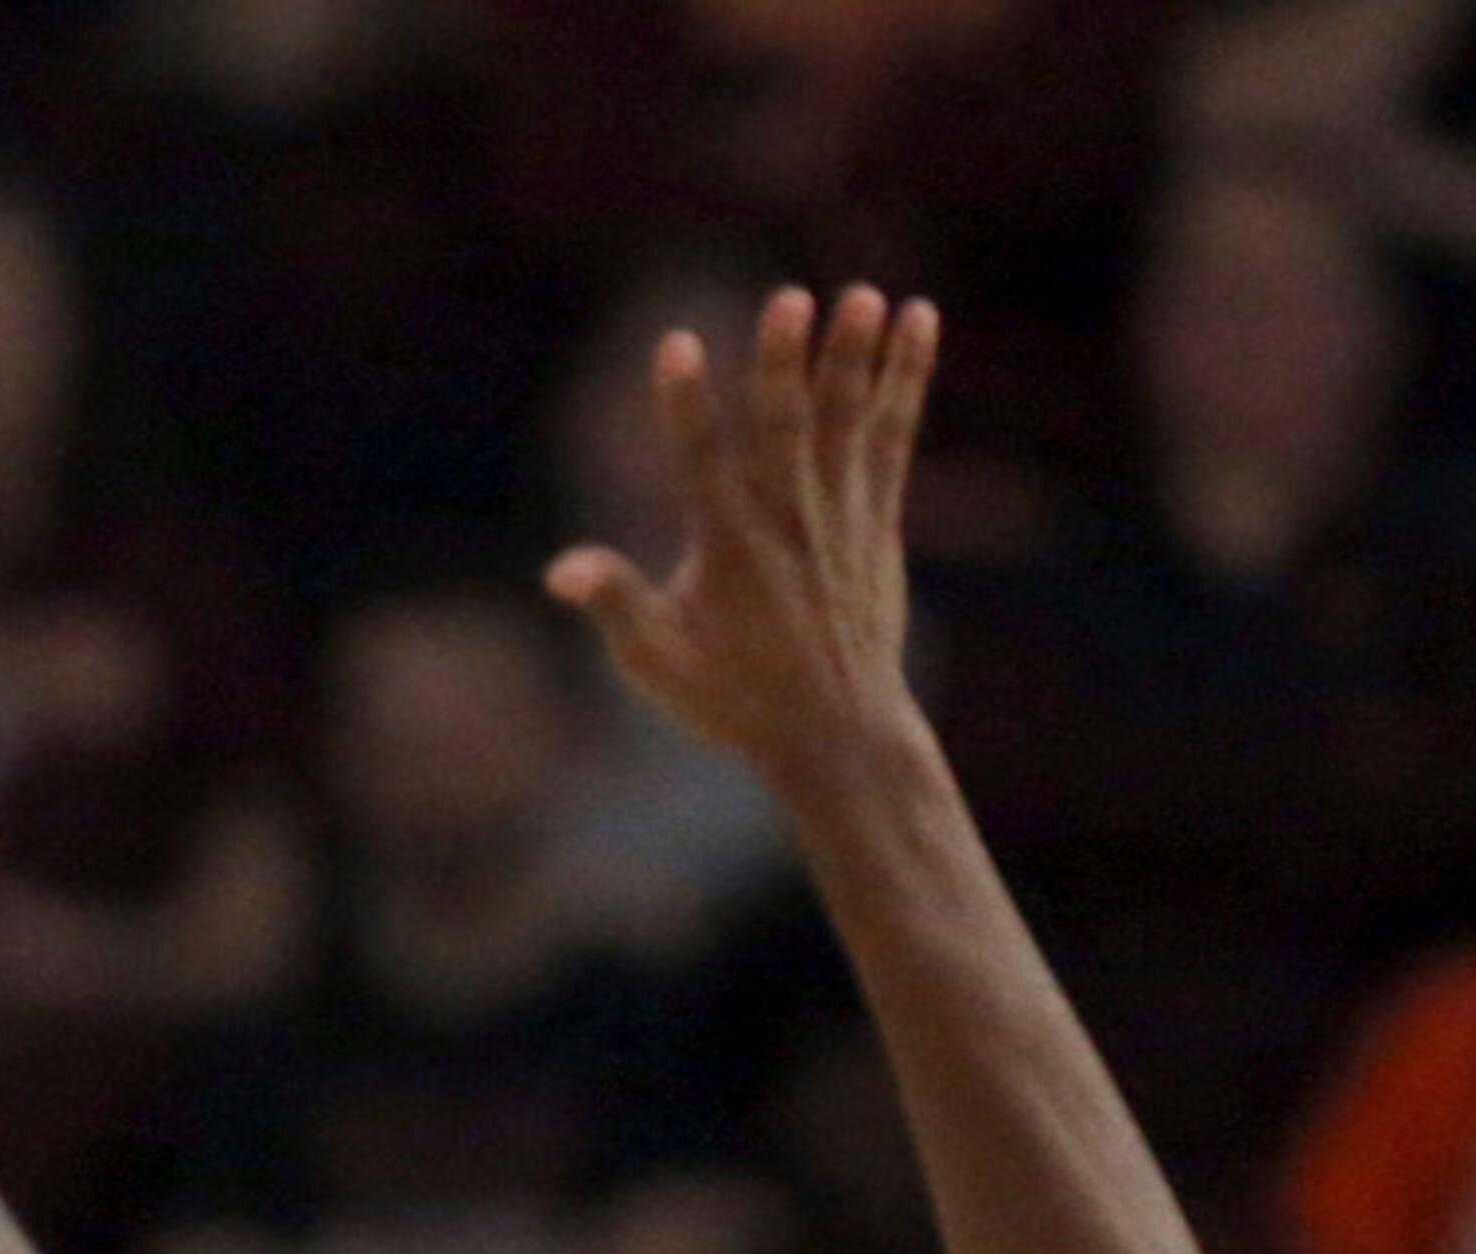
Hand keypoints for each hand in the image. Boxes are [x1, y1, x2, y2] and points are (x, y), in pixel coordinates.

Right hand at [547, 284, 937, 789]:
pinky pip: (893, 436)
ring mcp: (839, 518)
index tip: (675, 344)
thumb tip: (556, 570)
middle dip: (785, 364)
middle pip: (784, 431)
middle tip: (790, 300)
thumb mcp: (658, 663)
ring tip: (866, 296)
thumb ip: (614, 605)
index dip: (686, 404)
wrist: (837, 734)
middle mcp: (787, 525)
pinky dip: (906, 379)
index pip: (700, 464)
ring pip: (847, 424)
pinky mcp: (878, 518)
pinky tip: (919, 318)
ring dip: (856, 358)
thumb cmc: (735, 698)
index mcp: (727, 550)